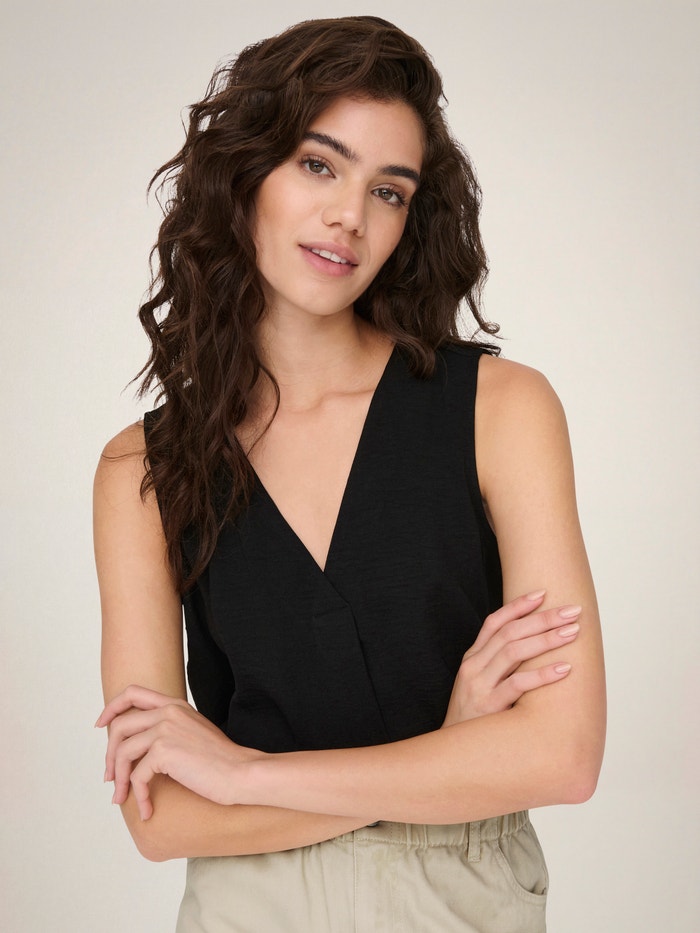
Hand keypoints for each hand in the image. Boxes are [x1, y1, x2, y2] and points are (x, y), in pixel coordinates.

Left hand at [96, 685, 263, 819]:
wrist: (240, 773)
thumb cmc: (221, 761)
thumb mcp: (193, 734)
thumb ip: (170, 731)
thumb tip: (140, 749)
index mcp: (175, 705)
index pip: (132, 693)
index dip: (111, 709)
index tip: (101, 726)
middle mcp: (168, 712)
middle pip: (120, 726)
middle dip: (110, 755)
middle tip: (111, 778)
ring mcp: (165, 729)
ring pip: (123, 751)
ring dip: (119, 779)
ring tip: (122, 798)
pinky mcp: (164, 750)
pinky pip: (137, 776)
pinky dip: (138, 796)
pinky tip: (147, 810)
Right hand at [442, 591, 579, 726]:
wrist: (450, 755)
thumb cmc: (474, 721)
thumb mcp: (479, 687)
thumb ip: (499, 668)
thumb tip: (535, 650)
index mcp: (472, 659)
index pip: (494, 622)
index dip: (518, 606)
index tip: (544, 593)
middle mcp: (473, 667)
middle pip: (509, 632)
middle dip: (542, 618)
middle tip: (572, 611)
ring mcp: (479, 686)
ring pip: (513, 652)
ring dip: (545, 639)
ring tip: (572, 632)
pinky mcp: (488, 707)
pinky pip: (518, 685)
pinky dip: (542, 674)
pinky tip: (564, 668)